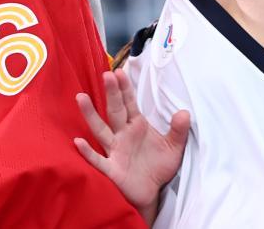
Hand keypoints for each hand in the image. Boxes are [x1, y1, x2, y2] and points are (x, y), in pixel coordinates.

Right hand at [75, 70, 189, 217]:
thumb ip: (178, 131)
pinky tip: (78, 142)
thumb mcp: (174, 148)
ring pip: (101, 129)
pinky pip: (98, 159)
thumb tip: (185, 113)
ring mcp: (114, 150)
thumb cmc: (158, 166)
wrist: (152, 193)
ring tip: (81, 97)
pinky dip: (88, 152)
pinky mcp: (111, 168)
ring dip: (91, 114)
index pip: (129, 103)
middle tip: (106, 75)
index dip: (124, 88)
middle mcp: (122, 134)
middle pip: (115, 110)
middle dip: (111, 93)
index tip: (119, 72)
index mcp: (136, 125)